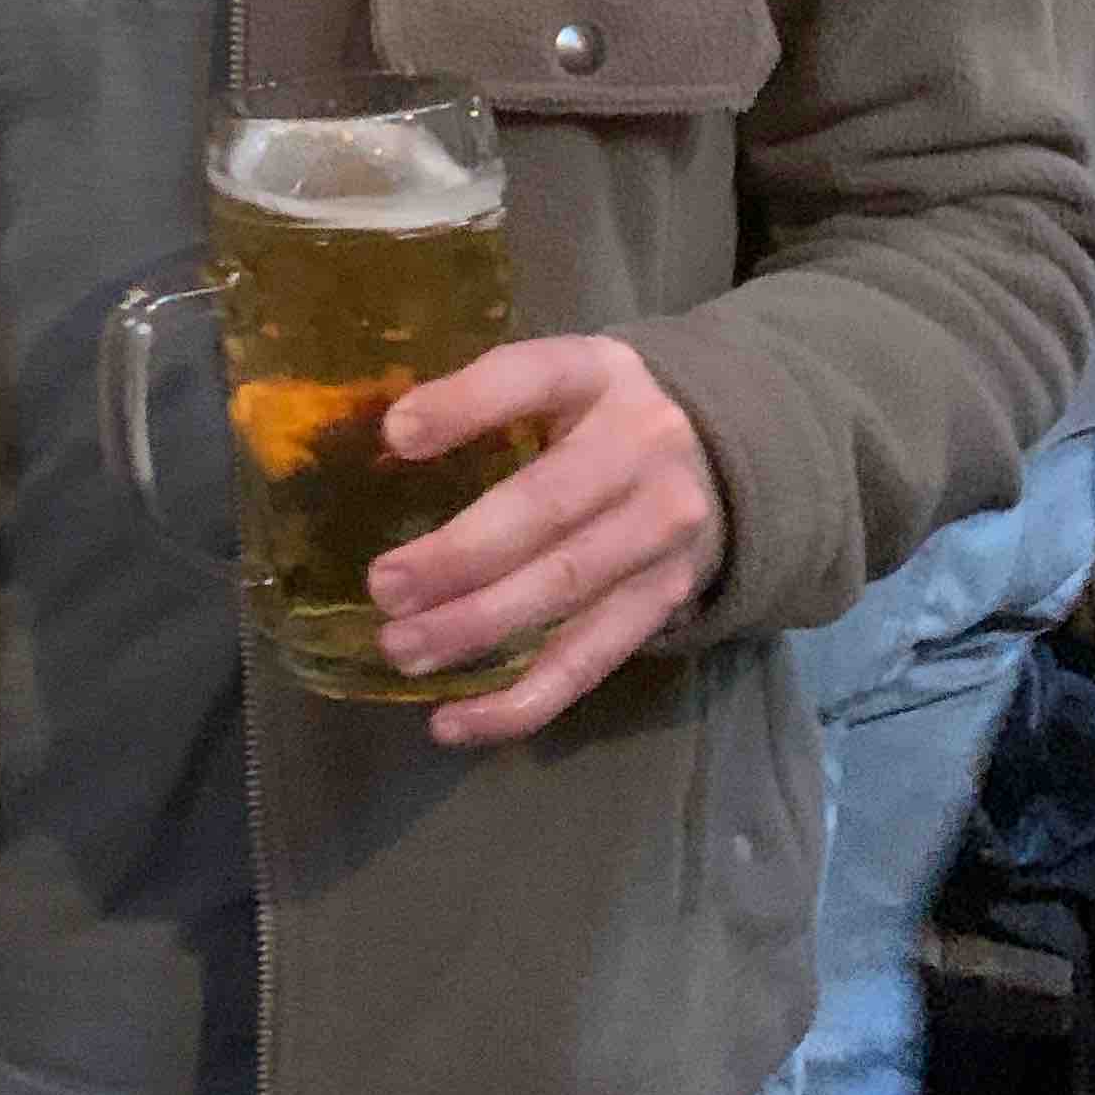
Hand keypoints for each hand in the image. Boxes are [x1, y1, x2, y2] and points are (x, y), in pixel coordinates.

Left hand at [365, 336, 725, 749]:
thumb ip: (482, 401)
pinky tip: (452, 721)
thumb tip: (372, 445)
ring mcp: (661, 533)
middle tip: (384, 587)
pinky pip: (589, 660)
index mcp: (597, 373)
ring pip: (565, 590)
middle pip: (546, 506)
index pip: (530, 377)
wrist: (721, 459)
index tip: (396, 437)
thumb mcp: (556, 380)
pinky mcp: (664, 602)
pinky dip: (520, 700)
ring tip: (403, 650)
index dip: (464, 405)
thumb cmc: (595, 417)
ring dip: (477, 629)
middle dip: (458, 554)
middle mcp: (641, 448)